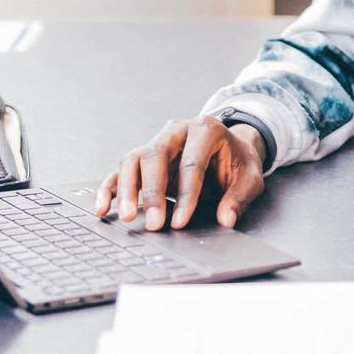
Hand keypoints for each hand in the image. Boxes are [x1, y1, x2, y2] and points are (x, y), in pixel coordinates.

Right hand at [96, 115, 266, 230]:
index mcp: (206, 129)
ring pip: (133, 159)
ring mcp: (157, 141)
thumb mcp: (250, 177)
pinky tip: (102, 207)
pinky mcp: (144, 158)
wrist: (231, 148)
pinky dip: (110, 188)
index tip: (181, 221)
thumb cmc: (238, 162)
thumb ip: (239, 198)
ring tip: (127, 217)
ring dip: (127, 189)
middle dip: (153, 192)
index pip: (191, 163)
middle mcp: (177, 131)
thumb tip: (225, 220)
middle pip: (155, 155)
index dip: (186, 194)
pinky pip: (121, 170)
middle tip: (154, 223)